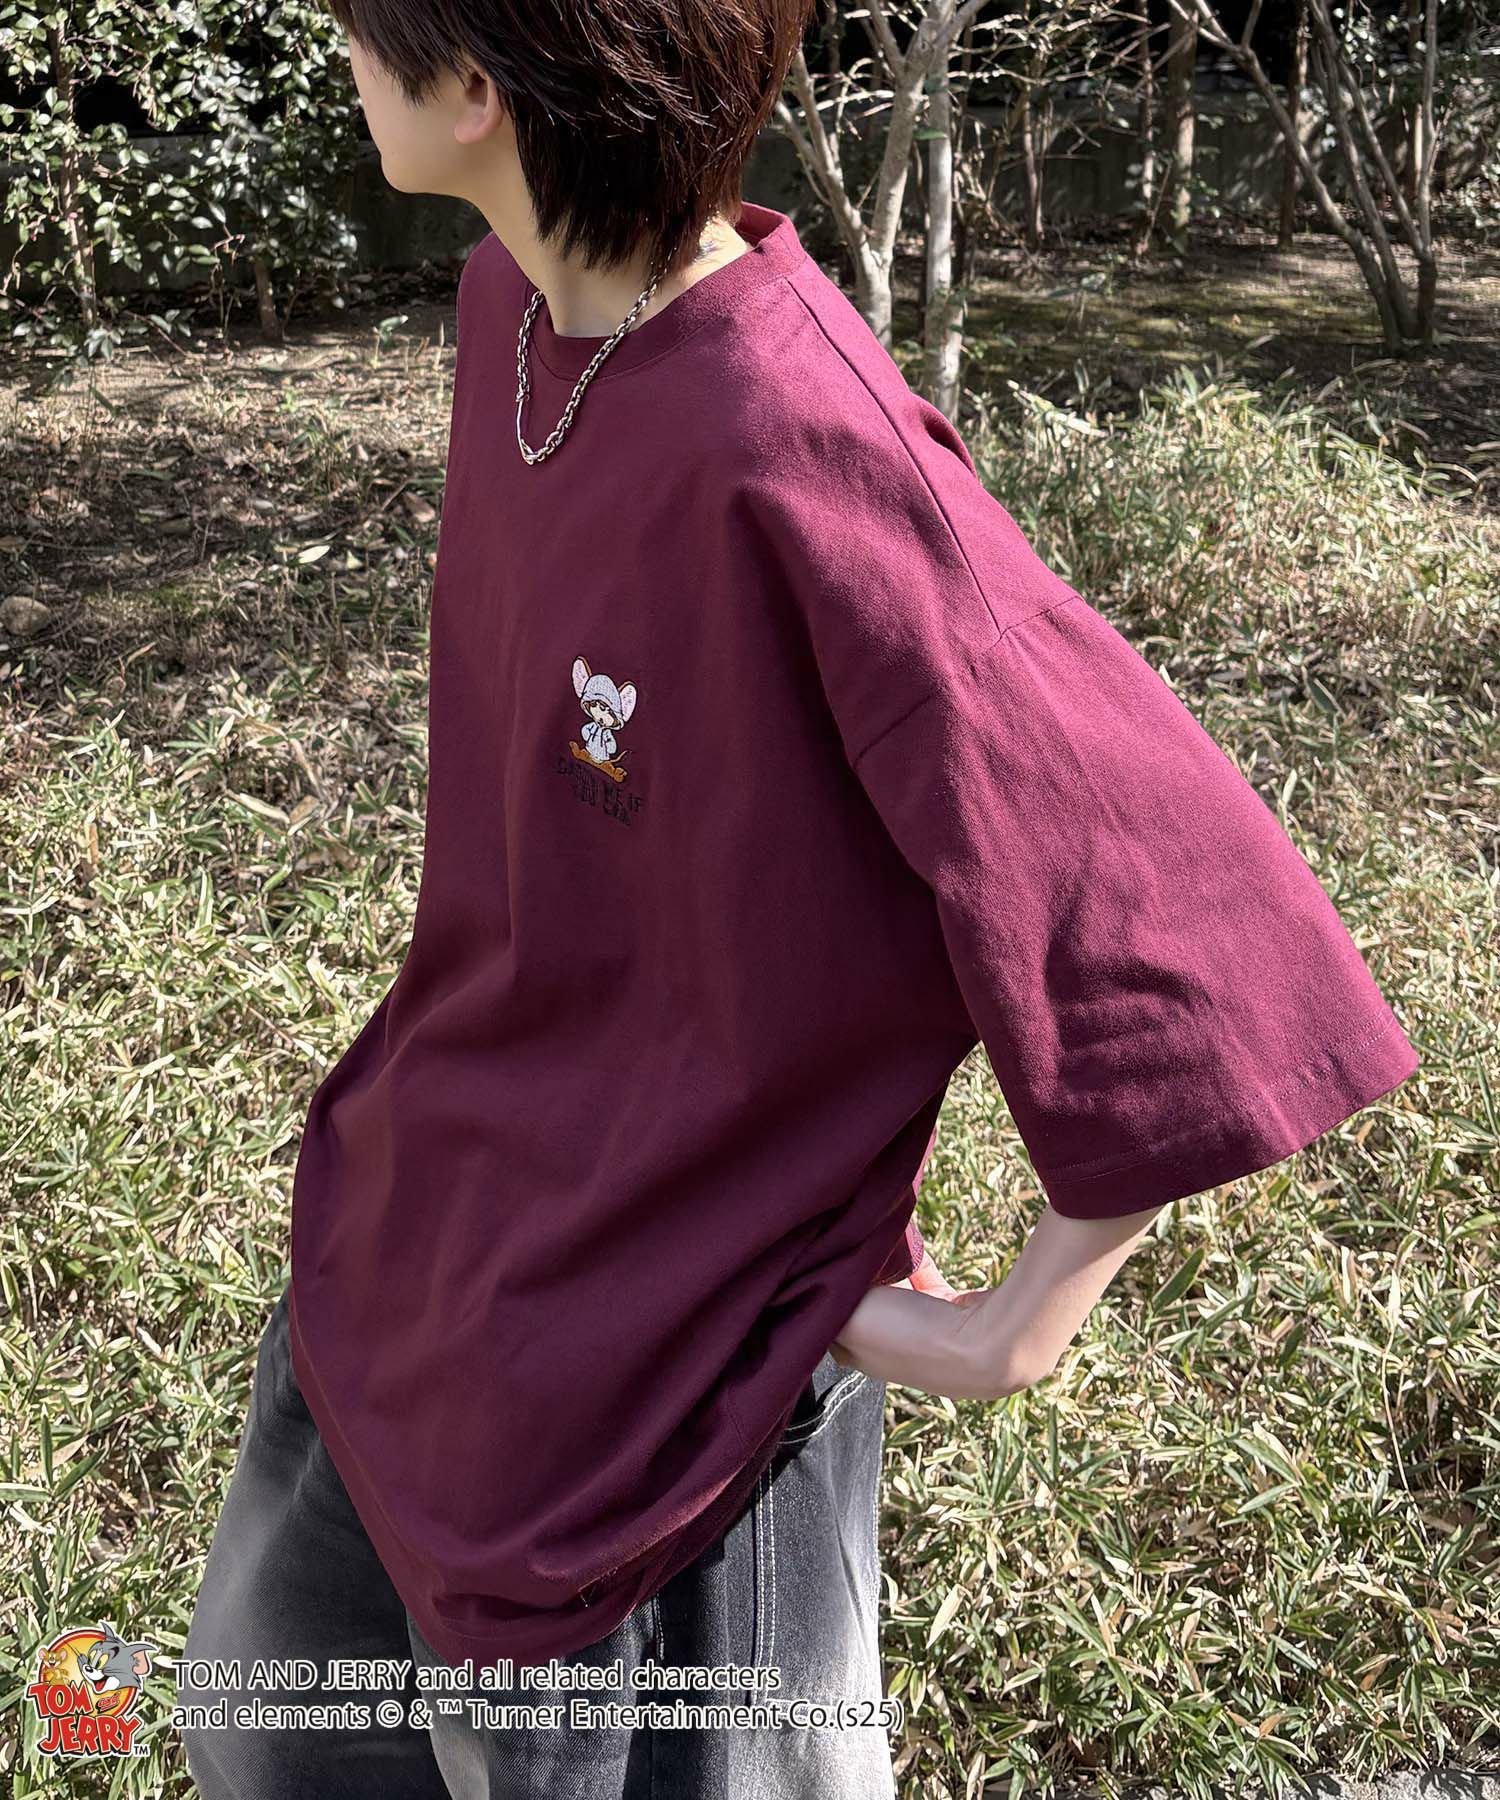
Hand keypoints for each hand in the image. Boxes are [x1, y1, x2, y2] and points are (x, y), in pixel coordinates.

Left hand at [828, 1245, 1005, 1398]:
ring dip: (887, 1268)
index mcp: (858, 1354)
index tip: (817, 1260)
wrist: (984, 1347)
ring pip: (894, 1292)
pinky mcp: (951, 1314)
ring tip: (877, 1238)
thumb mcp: (850, 1317)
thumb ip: (828, 1298)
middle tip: (847, 1241)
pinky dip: (918, 1263)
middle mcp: (887, 1348)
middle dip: (856, 1275)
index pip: (826, 1321)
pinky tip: (912, 1243)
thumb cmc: (909, 1335)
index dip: (820, 1292)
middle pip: (862, 1304)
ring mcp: (922, 1333)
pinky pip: (926, 1282)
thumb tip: (814, 1276)